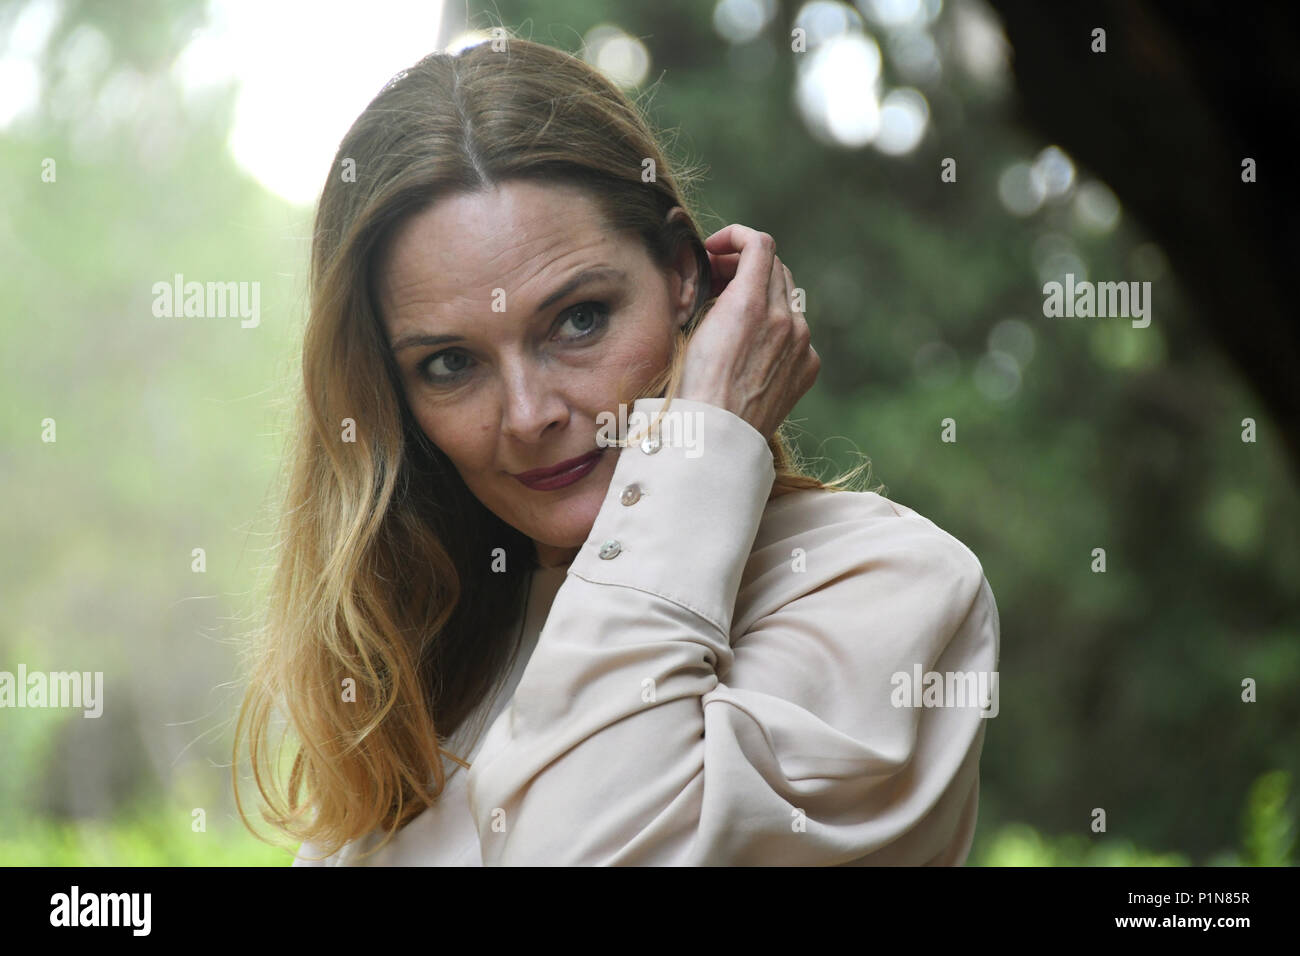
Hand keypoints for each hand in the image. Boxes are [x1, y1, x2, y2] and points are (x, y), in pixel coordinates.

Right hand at [677, 224, 819, 440]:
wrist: (717, 437)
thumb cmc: (692, 389)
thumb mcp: (689, 327)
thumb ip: (709, 291)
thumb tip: (714, 276)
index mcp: (751, 304)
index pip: (759, 243)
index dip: (735, 237)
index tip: (715, 250)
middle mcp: (785, 319)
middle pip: (775, 267)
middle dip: (745, 264)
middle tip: (718, 277)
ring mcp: (801, 343)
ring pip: (787, 297)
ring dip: (762, 293)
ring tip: (733, 310)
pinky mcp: (808, 365)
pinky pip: (796, 331)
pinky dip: (776, 325)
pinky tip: (752, 343)